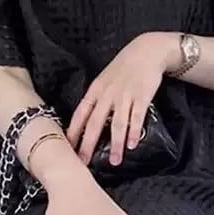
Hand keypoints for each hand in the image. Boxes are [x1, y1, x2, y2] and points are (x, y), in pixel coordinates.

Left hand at [67, 32, 179, 165]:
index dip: (73, 132)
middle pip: (95, 123)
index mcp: (95, 90)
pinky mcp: (142, 96)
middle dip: (88, 145)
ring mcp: (125, 96)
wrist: (146, 51)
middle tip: (84, 162)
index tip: (67, 148)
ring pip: (117, 124)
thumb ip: (96, 100)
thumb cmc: (124, 68)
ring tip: (114, 161)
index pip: (80, 114)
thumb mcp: (104, 80)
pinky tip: (133, 145)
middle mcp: (107, 94)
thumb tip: (87, 123)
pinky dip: (134, 132)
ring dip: (116, 144)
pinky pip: (137, 117)